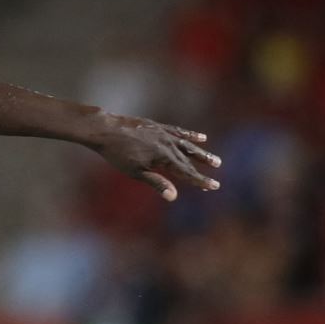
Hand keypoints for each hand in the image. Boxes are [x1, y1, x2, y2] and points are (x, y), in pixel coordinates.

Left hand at [90, 115, 221, 201]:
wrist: (106, 129)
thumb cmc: (118, 154)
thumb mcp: (136, 172)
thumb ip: (156, 183)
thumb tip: (173, 197)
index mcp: (164, 158)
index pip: (186, 172)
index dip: (201, 180)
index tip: (214, 186)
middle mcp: (168, 144)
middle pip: (188, 160)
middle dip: (202, 169)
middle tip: (217, 177)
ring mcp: (165, 134)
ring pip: (188, 145)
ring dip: (202, 153)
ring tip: (214, 160)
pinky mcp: (159, 126)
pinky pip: (179, 132)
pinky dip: (191, 135)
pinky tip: (201, 137)